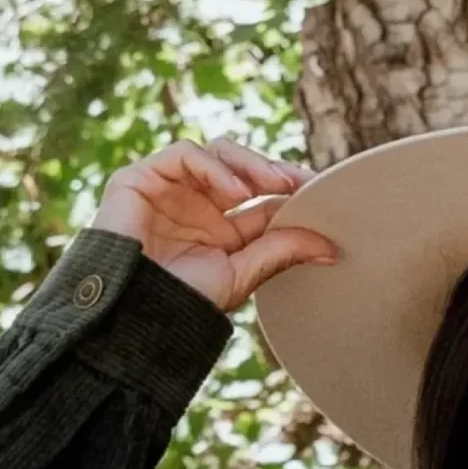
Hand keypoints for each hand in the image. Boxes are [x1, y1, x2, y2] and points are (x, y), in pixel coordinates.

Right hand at [90, 136, 339, 313]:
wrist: (134, 315)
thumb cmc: (182, 304)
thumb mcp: (242, 275)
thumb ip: (282, 252)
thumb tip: (333, 247)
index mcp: (223, 230)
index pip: (263, 198)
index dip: (291, 190)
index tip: (321, 191)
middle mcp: (199, 204)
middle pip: (244, 168)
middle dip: (274, 170)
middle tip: (302, 182)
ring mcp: (172, 187)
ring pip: (218, 153)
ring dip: (250, 163)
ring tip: (273, 185)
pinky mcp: (143, 177)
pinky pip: (186, 154)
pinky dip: (215, 167)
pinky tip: (236, 192)